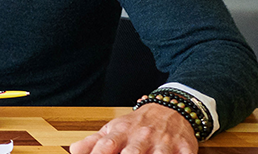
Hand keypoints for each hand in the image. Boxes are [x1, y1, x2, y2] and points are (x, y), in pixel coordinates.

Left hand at [69, 103, 197, 153]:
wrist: (170, 108)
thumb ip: (93, 142)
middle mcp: (141, 138)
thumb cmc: (137, 124)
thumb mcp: (113, 129)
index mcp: (121, 133)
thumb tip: (73, 151)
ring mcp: (164, 143)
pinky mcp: (184, 148)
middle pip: (132, 153)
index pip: (106, 146)